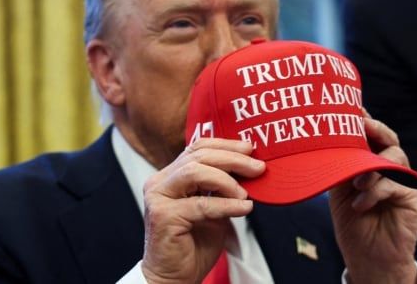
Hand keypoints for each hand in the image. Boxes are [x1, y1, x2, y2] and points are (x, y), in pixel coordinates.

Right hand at [140, 138, 264, 283]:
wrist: (175, 278)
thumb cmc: (194, 244)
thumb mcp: (213, 208)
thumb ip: (223, 187)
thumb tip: (250, 168)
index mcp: (170, 176)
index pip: (197, 148)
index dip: (225, 145)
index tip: (250, 150)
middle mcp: (160, 182)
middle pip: (198, 156)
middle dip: (233, 159)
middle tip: (257, 167)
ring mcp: (158, 198)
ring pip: (195, 172)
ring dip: (227, 180)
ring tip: (245, 192)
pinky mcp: (163, 216)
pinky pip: (201, 204)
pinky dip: (227, 204)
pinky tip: (244, 207)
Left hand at [329, 116, 416, 283]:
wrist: (367, 256)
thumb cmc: (352, 221)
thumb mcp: (338, 188)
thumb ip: (339, 164)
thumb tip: (327, 140)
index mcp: (372, 161)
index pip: (372, 135)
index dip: (364, 119)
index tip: (352, 108)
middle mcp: (390, 167)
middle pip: (389, 138)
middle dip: (375, 129)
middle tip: (361, 124)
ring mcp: (403, 181)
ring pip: (395, 157)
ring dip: (372, 167)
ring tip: (356, 182)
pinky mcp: (412, 197)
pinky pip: (396, 184)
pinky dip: (375, 191)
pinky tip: (360, 204)